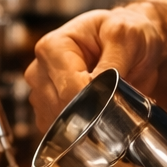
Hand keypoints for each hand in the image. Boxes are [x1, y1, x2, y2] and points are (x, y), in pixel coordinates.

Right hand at [24, 5, 164, 131]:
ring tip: (106, 100)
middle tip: (118, 98)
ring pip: (58, 123)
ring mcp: (40, 91)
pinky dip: (79, 128)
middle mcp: (39, 70)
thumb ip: (114, 62)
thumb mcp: (126, 36)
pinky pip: (58, 132)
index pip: (69, 89)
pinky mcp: (46, 109)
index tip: (118, 97)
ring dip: (86, 121)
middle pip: (61, 109)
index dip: (96, 100)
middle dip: (93, 111)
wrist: (125, 42)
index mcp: (53, 47)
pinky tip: (94, 111)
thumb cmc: (124, 34)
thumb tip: (102, 90)